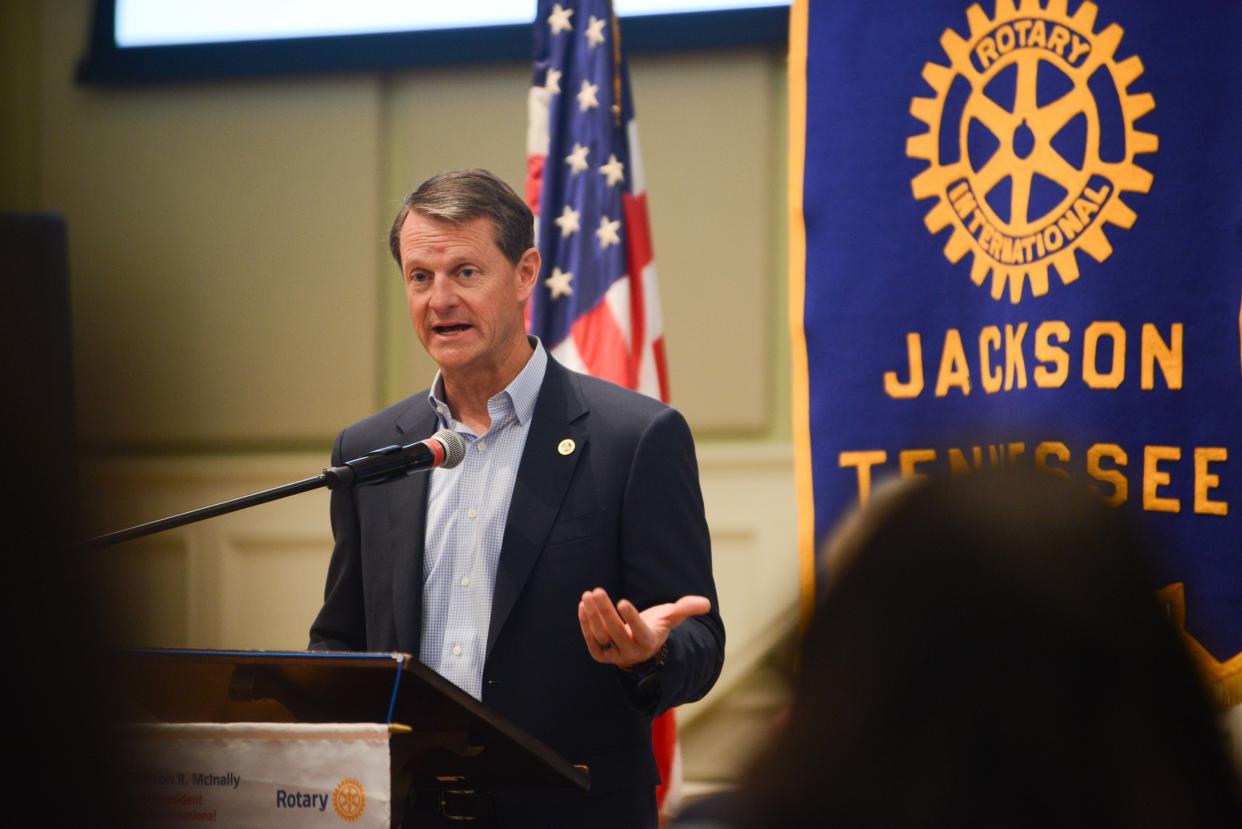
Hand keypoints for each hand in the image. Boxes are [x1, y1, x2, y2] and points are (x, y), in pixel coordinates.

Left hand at [578, 587, 711, 668]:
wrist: (641, 648)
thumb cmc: (657, 627)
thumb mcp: (672, 617)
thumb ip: (686, 608)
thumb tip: (705, 603)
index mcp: (649, 642)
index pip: (639, 631)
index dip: (631, 618)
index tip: (623, 602)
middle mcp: (631, 651)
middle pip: (615, 632)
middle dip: (605, 611)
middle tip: (597, 591)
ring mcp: (615, 655)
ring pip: (601, 635)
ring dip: (593, 615)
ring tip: (589, 595)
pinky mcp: (601, 655)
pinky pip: (591, 641)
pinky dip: (585, 624)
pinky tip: (583, 606)